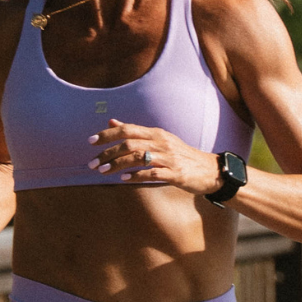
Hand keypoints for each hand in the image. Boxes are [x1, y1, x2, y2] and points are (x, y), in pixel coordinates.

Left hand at [86, 120, 222, 197]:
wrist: (209, 170)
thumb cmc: (181, 155)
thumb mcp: (159, 140)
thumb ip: (135, 132)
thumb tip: (111, 121)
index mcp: (156, 133)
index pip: (128, 129)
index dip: (108, 134)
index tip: (91, 141)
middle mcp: (162, 142)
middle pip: (129, 144)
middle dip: (108, 153)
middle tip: (93, 164)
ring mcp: (169, 158)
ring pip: (138, 157)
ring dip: (117, 165)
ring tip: (103, 172)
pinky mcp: (175, 173)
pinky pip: (152, 173)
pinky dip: (136, 176)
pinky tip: (124, 180)